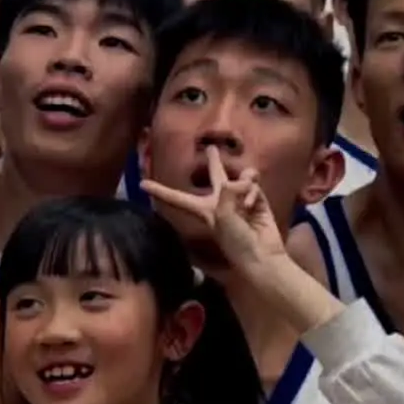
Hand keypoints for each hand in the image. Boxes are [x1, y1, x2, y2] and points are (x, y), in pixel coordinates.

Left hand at [146, 148, 287, 272]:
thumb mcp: (222, 217)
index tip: (141, 184)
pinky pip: (253, 186)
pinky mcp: (257, 201)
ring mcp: (239, 201)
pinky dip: (253, 192)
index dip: (160, 191)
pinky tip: (254, 205)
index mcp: (203, 210)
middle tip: (211, 148)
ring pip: (240, 178)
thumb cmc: (235, 242)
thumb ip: (227, 193)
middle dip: (214, 162)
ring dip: (244, 181)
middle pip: (215, 176)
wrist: (261, 255)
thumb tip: (237, 182)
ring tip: (247, 192)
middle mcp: (220, 203)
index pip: (177, 198)